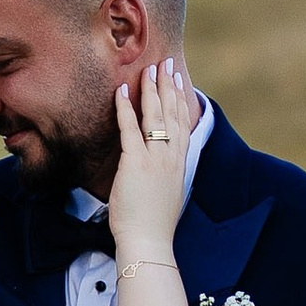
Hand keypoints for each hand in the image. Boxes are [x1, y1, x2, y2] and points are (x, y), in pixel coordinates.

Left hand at [102, 55, 197, 269]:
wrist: (150, 241)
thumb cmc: (154, 224)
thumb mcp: (168, 194)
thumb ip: (165, 174)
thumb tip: (161, 167)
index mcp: (179, 163)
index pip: (182, 123)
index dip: (180, 98)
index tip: (178, 79)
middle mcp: (171, 157)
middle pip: (172, 113)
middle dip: (169, 86)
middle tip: (166, 64)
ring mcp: (155, 159)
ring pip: (156, 116)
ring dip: (152, 90)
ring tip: (149, 69)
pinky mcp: (136, 163)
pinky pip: (130, 129)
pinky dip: (126, 108)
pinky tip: (123, 91)